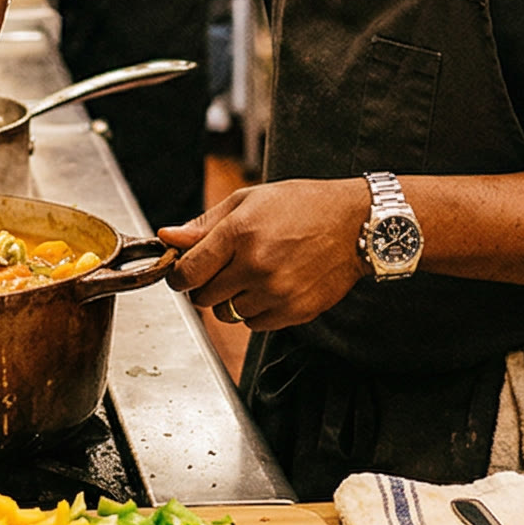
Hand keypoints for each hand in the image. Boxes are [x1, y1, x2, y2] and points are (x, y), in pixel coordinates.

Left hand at [159, 179, 371, 331]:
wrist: (355, 223)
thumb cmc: (302, 206)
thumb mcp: (248, 200)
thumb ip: (204, 224)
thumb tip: (168, 236)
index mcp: (239, 233)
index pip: (187, 272)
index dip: (178, 275)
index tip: (182, 273)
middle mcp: (255, 265)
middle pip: (203, 298)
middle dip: (205, 286)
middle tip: (222, 270)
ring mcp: (276, 292)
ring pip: (228, 314)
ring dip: (232, 299)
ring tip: (253, 275)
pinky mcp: (294, 311)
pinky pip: (255, 324)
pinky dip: (256, 310)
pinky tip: (272, 286)